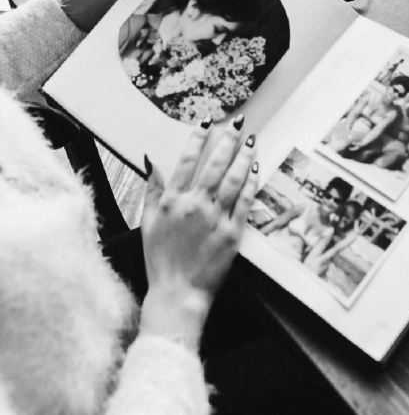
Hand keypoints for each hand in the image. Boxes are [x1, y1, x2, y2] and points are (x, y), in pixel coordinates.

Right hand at [139, 117, 257, 349]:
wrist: (177, 293)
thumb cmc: (160, 259)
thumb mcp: (147, 222)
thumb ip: (152, 189)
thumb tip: (152, 161)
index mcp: (172, 200)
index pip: (186, 160)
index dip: (198, 138)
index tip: (208, 121)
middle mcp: (194, 205)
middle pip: (214, 164)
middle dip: (227, 139)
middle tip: (238, 122)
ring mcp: (215, 218)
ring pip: (232, 179)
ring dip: (243, 156)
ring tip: (250, 139)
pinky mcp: (232, 232)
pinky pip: (244, 201)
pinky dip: (251, 181)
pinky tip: (255, 166)